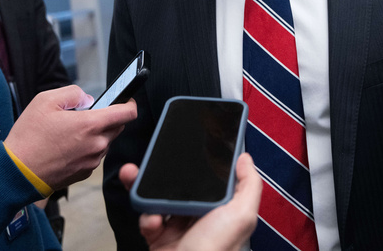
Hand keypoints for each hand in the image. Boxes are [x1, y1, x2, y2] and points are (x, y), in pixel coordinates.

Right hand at [4, 85, 135, 189]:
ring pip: (105, 141)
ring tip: (70, 133)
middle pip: (117, 126)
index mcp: (91, 125)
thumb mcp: (45, 101)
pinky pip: (94, 155)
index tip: (125, 100)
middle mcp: (97, 144)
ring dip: (96, 134)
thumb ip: (72, 93)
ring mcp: (92, 161)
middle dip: (107, 118)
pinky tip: (67, 147)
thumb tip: (87, 99)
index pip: (127, 113)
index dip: (129, 103)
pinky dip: (87, 148)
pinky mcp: (85, 173)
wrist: (17, 173)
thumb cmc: (29, 138)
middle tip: (84, 115)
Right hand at [118, 153, 261, 250]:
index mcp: (222, 207)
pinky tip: (151, 220)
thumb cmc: (216, 248)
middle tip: (151, 158)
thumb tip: (245, 157)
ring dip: (145, 187)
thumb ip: (249, 184)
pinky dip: (146, 217)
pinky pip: (148, 218)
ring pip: (159, 197)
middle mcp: (201, 215)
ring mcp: (178, 226)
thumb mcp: (242, 215)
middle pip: (180, 184)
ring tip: (133, 176)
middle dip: (164, 171)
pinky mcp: (159, 238)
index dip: (200, 161)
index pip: (211, 177)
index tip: (188, 143)